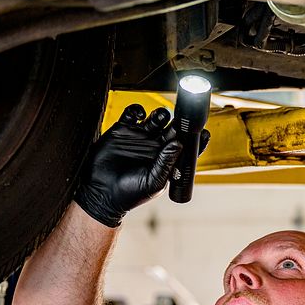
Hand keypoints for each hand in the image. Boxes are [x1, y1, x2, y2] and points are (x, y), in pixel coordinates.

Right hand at [76, 104, 198, 226]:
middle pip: (173, 127)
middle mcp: (156, 146)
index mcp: (167, 160)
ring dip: (161, 114)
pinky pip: (133, 113)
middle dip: (178, 122)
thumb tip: (178, 144)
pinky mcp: (123, 130)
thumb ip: (165, 163)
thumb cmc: (129, 194)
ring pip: (156, 118)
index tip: (203, 132)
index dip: (195, 139)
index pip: (186, 147)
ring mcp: (141, 137)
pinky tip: (140, 115)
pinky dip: (138, 109)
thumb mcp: (153, 182)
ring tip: (161, 118)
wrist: (101, 193)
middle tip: (181, 118)